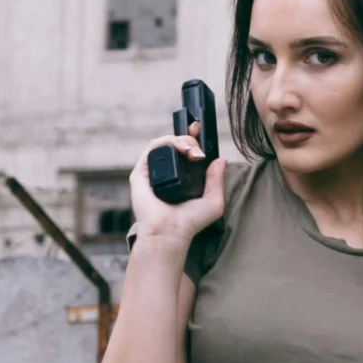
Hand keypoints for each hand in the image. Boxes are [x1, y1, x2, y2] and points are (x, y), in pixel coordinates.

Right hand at [127, 129, 226, 245]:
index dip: (192, 138)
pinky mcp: (141, 172)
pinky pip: (152, 147)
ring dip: (181, 140)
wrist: (170, 232)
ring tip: (192, 151)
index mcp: (180, 178)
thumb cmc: (190, 222)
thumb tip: (220, 160)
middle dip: (191, 140)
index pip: (185, 151)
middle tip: (199, 152)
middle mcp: (166, 174)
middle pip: (176, 144)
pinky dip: (167, 141)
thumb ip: (217, 180)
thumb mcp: (213, 201)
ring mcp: (153, 172)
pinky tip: (181, 148)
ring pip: (164, 143)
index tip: (199, 129)